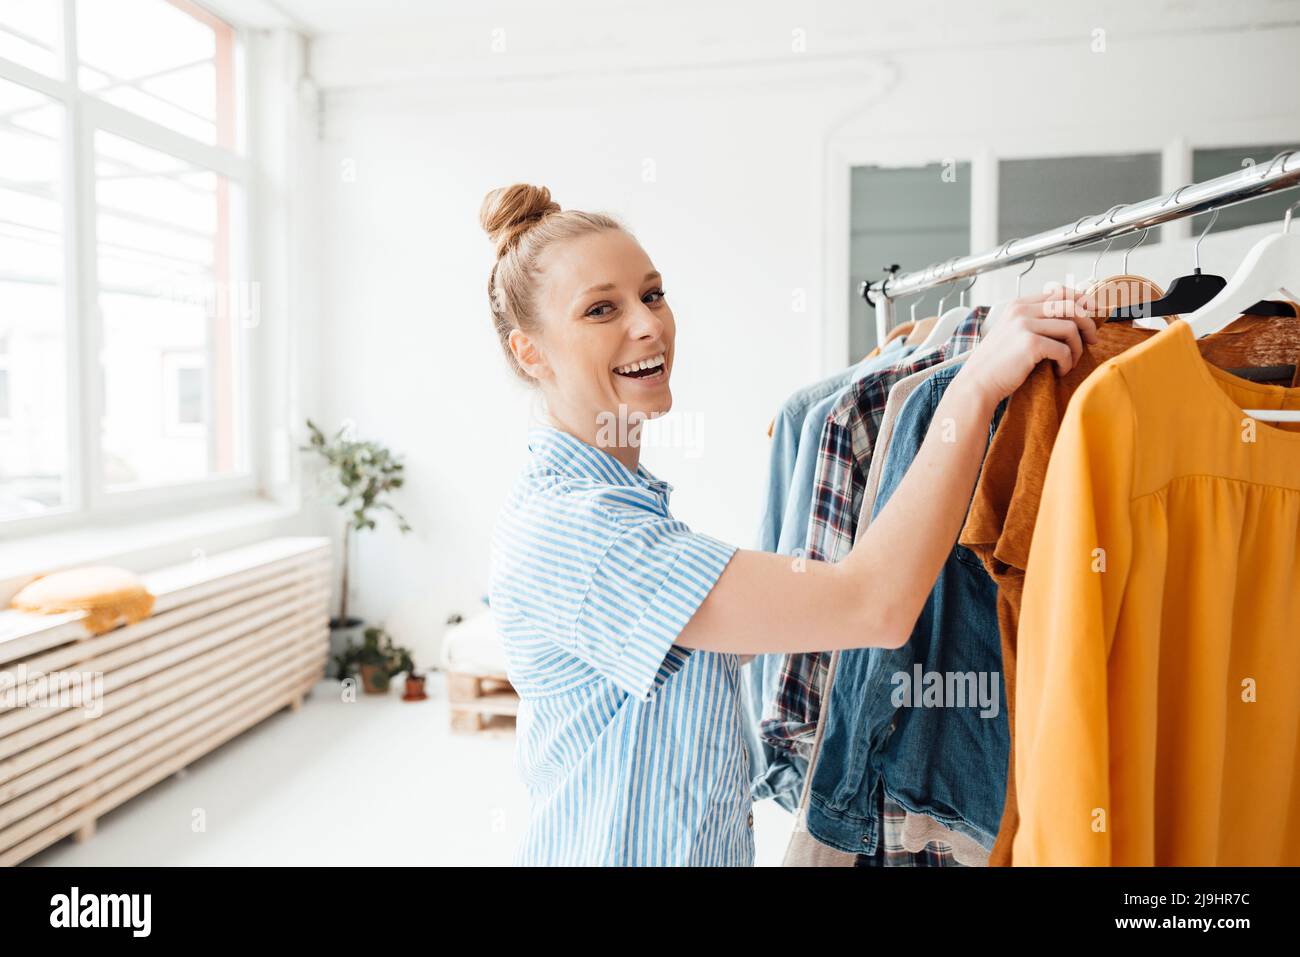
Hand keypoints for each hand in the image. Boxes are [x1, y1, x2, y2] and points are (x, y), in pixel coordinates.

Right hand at [955, 284, 1098, 406]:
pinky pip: (1064, 350)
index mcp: (1018, 305)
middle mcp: (1021, 311)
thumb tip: (1072, 316)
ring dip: (1077, 348)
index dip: (1081, 301)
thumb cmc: (997, 363)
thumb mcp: (1012, 333)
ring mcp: (1025, 326)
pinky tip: (1060, 371)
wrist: (977, 383)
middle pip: (1070, 306)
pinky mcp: (1030, 344)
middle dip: (1088, 323)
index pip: (1059, 292)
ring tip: (1069, 362)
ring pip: (1070, 328)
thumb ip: (1034, 321)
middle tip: (1092, 340)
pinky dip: (1067, 363)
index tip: (1091, 315)